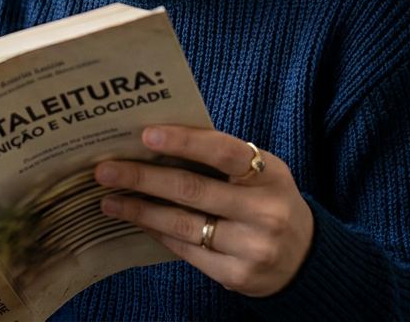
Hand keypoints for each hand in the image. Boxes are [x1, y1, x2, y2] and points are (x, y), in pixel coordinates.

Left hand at [94, 126, 314, 297]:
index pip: (223, 151)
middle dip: (142, 177)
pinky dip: (157, 232)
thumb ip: (220, 158)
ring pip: (183, 224)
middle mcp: (264, 211)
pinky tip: (136, 220)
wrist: (303, 258)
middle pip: (192, 190)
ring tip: (108, 199)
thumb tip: (154, 143)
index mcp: (270, 174)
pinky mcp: (237, 275)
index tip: (145, 134)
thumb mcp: (260, 174)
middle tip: (106, 170)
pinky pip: (186, 250)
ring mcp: (252, 247)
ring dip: (139, 209)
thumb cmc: (267, 201)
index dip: (184, 141)